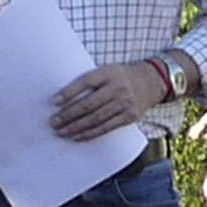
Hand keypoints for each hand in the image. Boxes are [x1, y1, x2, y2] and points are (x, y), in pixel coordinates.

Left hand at [45, 52, 179, 141]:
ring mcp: (125, 103)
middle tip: (53, 122)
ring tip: (61, 131)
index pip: (86, 82)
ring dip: (76, 127)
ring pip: (96, 118)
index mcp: (109, 73)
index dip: (69, 92)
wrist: (153, 81)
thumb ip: (90, 80)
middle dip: (69, 115)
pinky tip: (77, 136)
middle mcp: (118, 88)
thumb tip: (63, 96)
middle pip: (89, 104)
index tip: (54, 102)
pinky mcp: (129, 116)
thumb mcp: (108, 70)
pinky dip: (90, 133)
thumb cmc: (122, 76)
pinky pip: (106, 127)